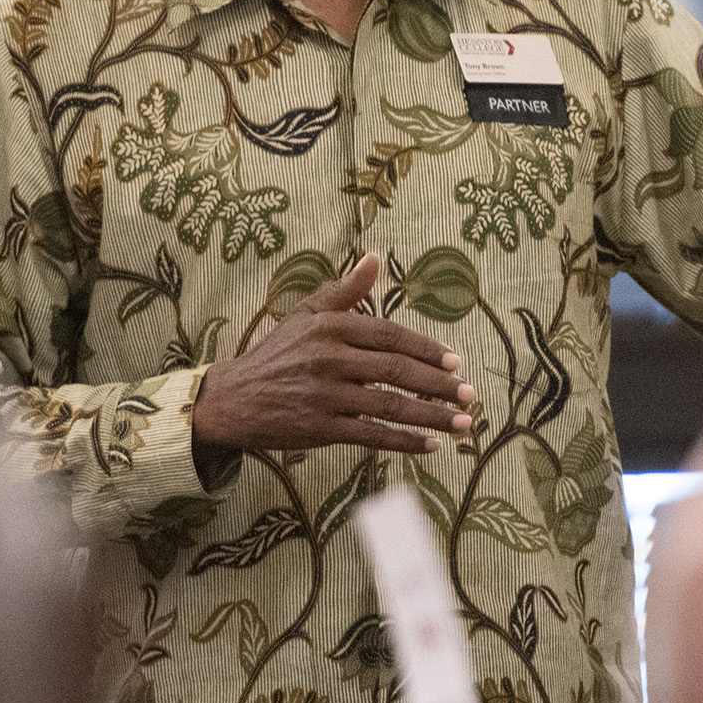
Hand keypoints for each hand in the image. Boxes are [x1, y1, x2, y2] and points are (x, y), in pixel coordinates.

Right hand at [193, 254, 476, 457]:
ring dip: (431, 416)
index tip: (456, 361)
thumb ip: (344, 290)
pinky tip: (430, 445)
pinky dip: (404, 441)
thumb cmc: (276, 354)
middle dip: (439, 385)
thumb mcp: (305, 315)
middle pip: (396, 370)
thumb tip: (375, 257)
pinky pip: (372, 435)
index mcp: (330, 327)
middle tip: (469, 395)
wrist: (232, 399)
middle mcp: (329, 358)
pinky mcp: (320, 428)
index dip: (427, 349)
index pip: (390, 335)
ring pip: (390, 405)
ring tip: (462, 424)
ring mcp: (325, 395)